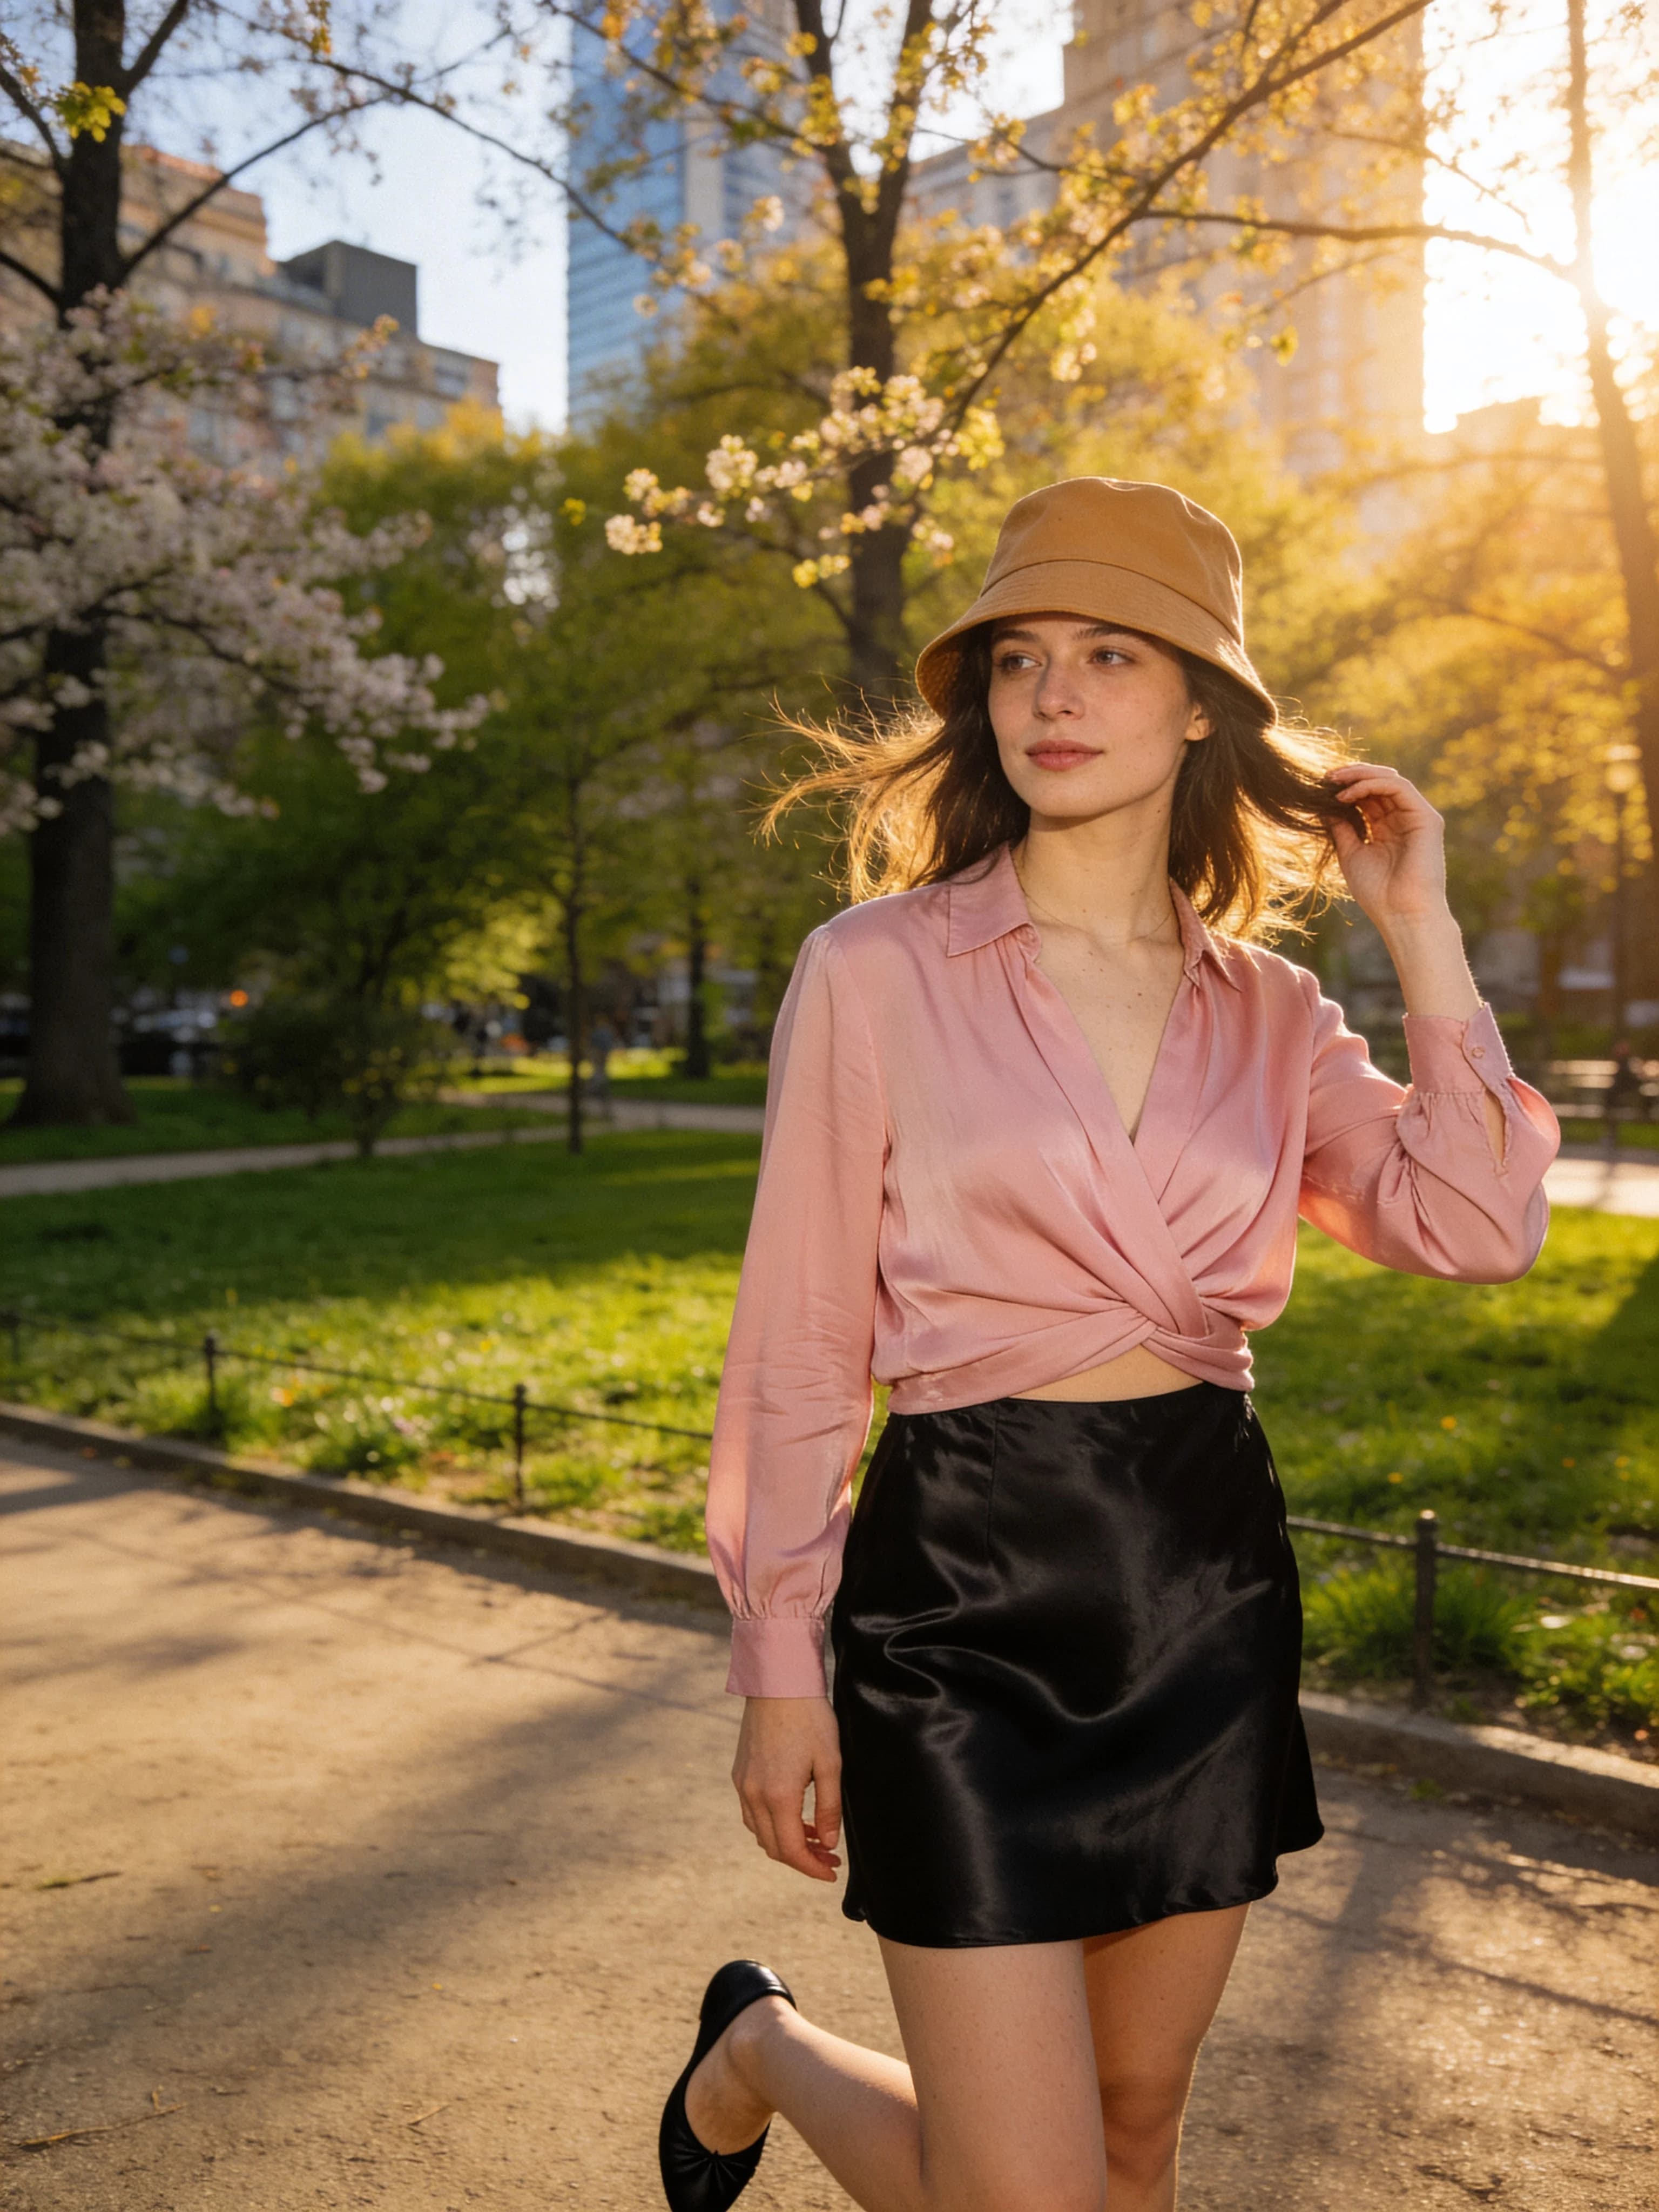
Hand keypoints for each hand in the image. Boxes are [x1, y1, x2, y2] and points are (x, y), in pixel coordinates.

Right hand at [732, 1696, 842, 1882]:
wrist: (778, 1683)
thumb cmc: (810, 1719)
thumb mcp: (830, 1763)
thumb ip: (829, 1808)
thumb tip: (828, 1842)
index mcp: (778, 1796)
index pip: (791, 1850)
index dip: (812, 1867)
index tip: (832, 1871)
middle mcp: (753, 1795)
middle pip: (773, 1847)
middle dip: (802, 1858)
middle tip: (829, 1856)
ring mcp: (742, 1784)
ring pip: (760, 1832)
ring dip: (786, 1841)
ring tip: (815, 1836)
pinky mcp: (739, 1773)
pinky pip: (751, 1813)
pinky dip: (771, 1824)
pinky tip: (793, 1815)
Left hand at [1324, 762, 1450, 933]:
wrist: (1401, 914)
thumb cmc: (1377, 892)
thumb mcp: (1351, 854)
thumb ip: (1341, 829)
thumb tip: (1323, 807)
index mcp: (1386, 829)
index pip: (1368, 796)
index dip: (1345, 787)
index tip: (1319, 787)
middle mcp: (1403, 819)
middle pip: (1378, 783)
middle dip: (1351, 776)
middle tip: (1325, 777)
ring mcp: (1417, 817)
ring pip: (1390, 779)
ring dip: (1360, 775)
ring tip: (1334, 780)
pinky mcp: (1426, 818)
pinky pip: (1399, 787)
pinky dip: (1372, 784)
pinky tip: (1349, 794)